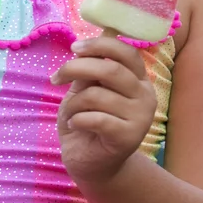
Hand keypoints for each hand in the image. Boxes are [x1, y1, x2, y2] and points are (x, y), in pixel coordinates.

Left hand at [53, 32, 156, 185]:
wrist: (92, 164)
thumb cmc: (88, 122)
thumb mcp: (86, 90)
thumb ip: (92, 69)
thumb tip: (92, 38)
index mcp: (138, 80)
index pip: (126, 52)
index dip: (99, 45)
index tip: (74, 48)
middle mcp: (146, 96)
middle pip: (110, 70)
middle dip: (76, 69)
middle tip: (56, 78)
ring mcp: (141, 117)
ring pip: (97, 95)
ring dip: (73, 103)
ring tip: (70, 113)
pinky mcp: (129, 137)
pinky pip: (96, 118)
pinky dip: (77, 119)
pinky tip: (75, 125)